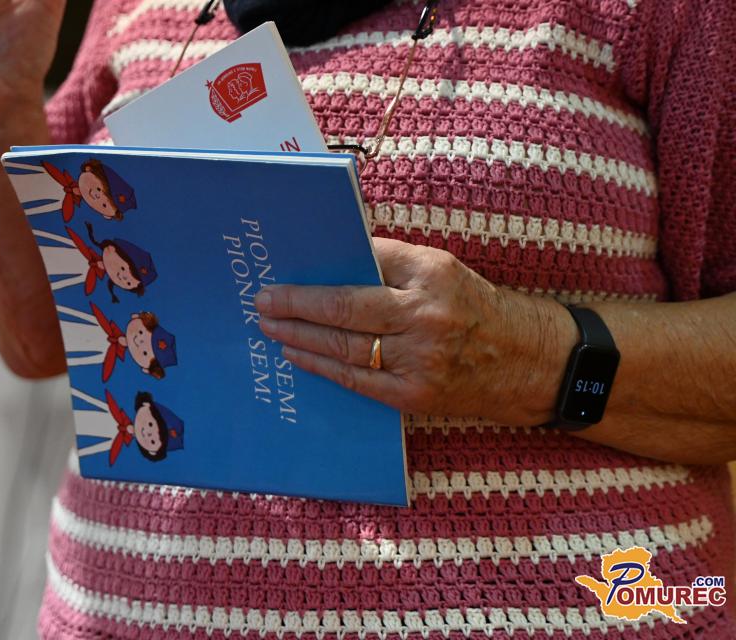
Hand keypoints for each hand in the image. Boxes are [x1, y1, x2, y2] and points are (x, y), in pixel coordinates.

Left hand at [255, 238, 575, 425]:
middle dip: (296, 307)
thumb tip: (333, 260)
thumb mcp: (442, 269)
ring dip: (299, 338)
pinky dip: (323, 367)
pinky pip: (357, 381)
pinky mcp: (415, 396)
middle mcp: (424, 317)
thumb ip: (390, 263)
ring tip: (271, 328)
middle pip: (344, 311)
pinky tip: (298, 356)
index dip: (316, 278)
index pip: (361, 268)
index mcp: (431, 275)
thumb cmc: (478, 308)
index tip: (281, 278)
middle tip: (262, 303)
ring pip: (344, 348)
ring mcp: (419, 361)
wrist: (529, 363)